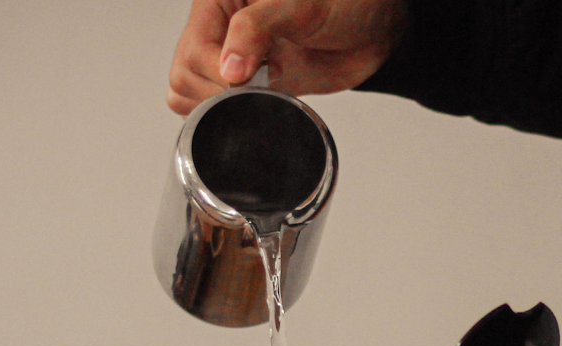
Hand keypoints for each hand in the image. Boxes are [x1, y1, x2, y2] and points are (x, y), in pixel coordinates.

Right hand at [168, 0, 407, 114]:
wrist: (376, 27)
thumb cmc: (345, 1)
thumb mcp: (300, 5)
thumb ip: (257, 28)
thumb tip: (228, 69)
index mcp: (220, 2)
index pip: (193, 49)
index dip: (216, 71)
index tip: (245, 81)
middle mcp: (221, 29)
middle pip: (185, 75)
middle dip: (217, 93)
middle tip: (256, 88)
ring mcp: (233, 60)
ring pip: (192, 95)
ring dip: (219, 108)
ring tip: (259, 95)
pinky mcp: (249, 86)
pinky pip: (219, 110)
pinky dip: (230, 119)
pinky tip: (257, 109)